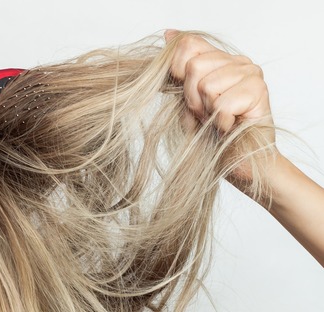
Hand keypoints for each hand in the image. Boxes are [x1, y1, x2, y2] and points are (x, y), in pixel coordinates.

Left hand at [165, 30, 275, 183]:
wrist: (237, 163)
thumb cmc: (210, 135)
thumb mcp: (185, 100)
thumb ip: (178, 71)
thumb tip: (168, 33)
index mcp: (219, 60)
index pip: (188, 44)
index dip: (176, 70)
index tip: (181, 92)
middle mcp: (238, 61)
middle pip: (194, 66)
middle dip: (190, 98)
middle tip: (203, 114)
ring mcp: (251, 74)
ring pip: (207, 85)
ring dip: (206, 111)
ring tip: (217, 121)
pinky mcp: (259, 91)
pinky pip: (222, 103)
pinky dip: (220, 122)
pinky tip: (230, 127)